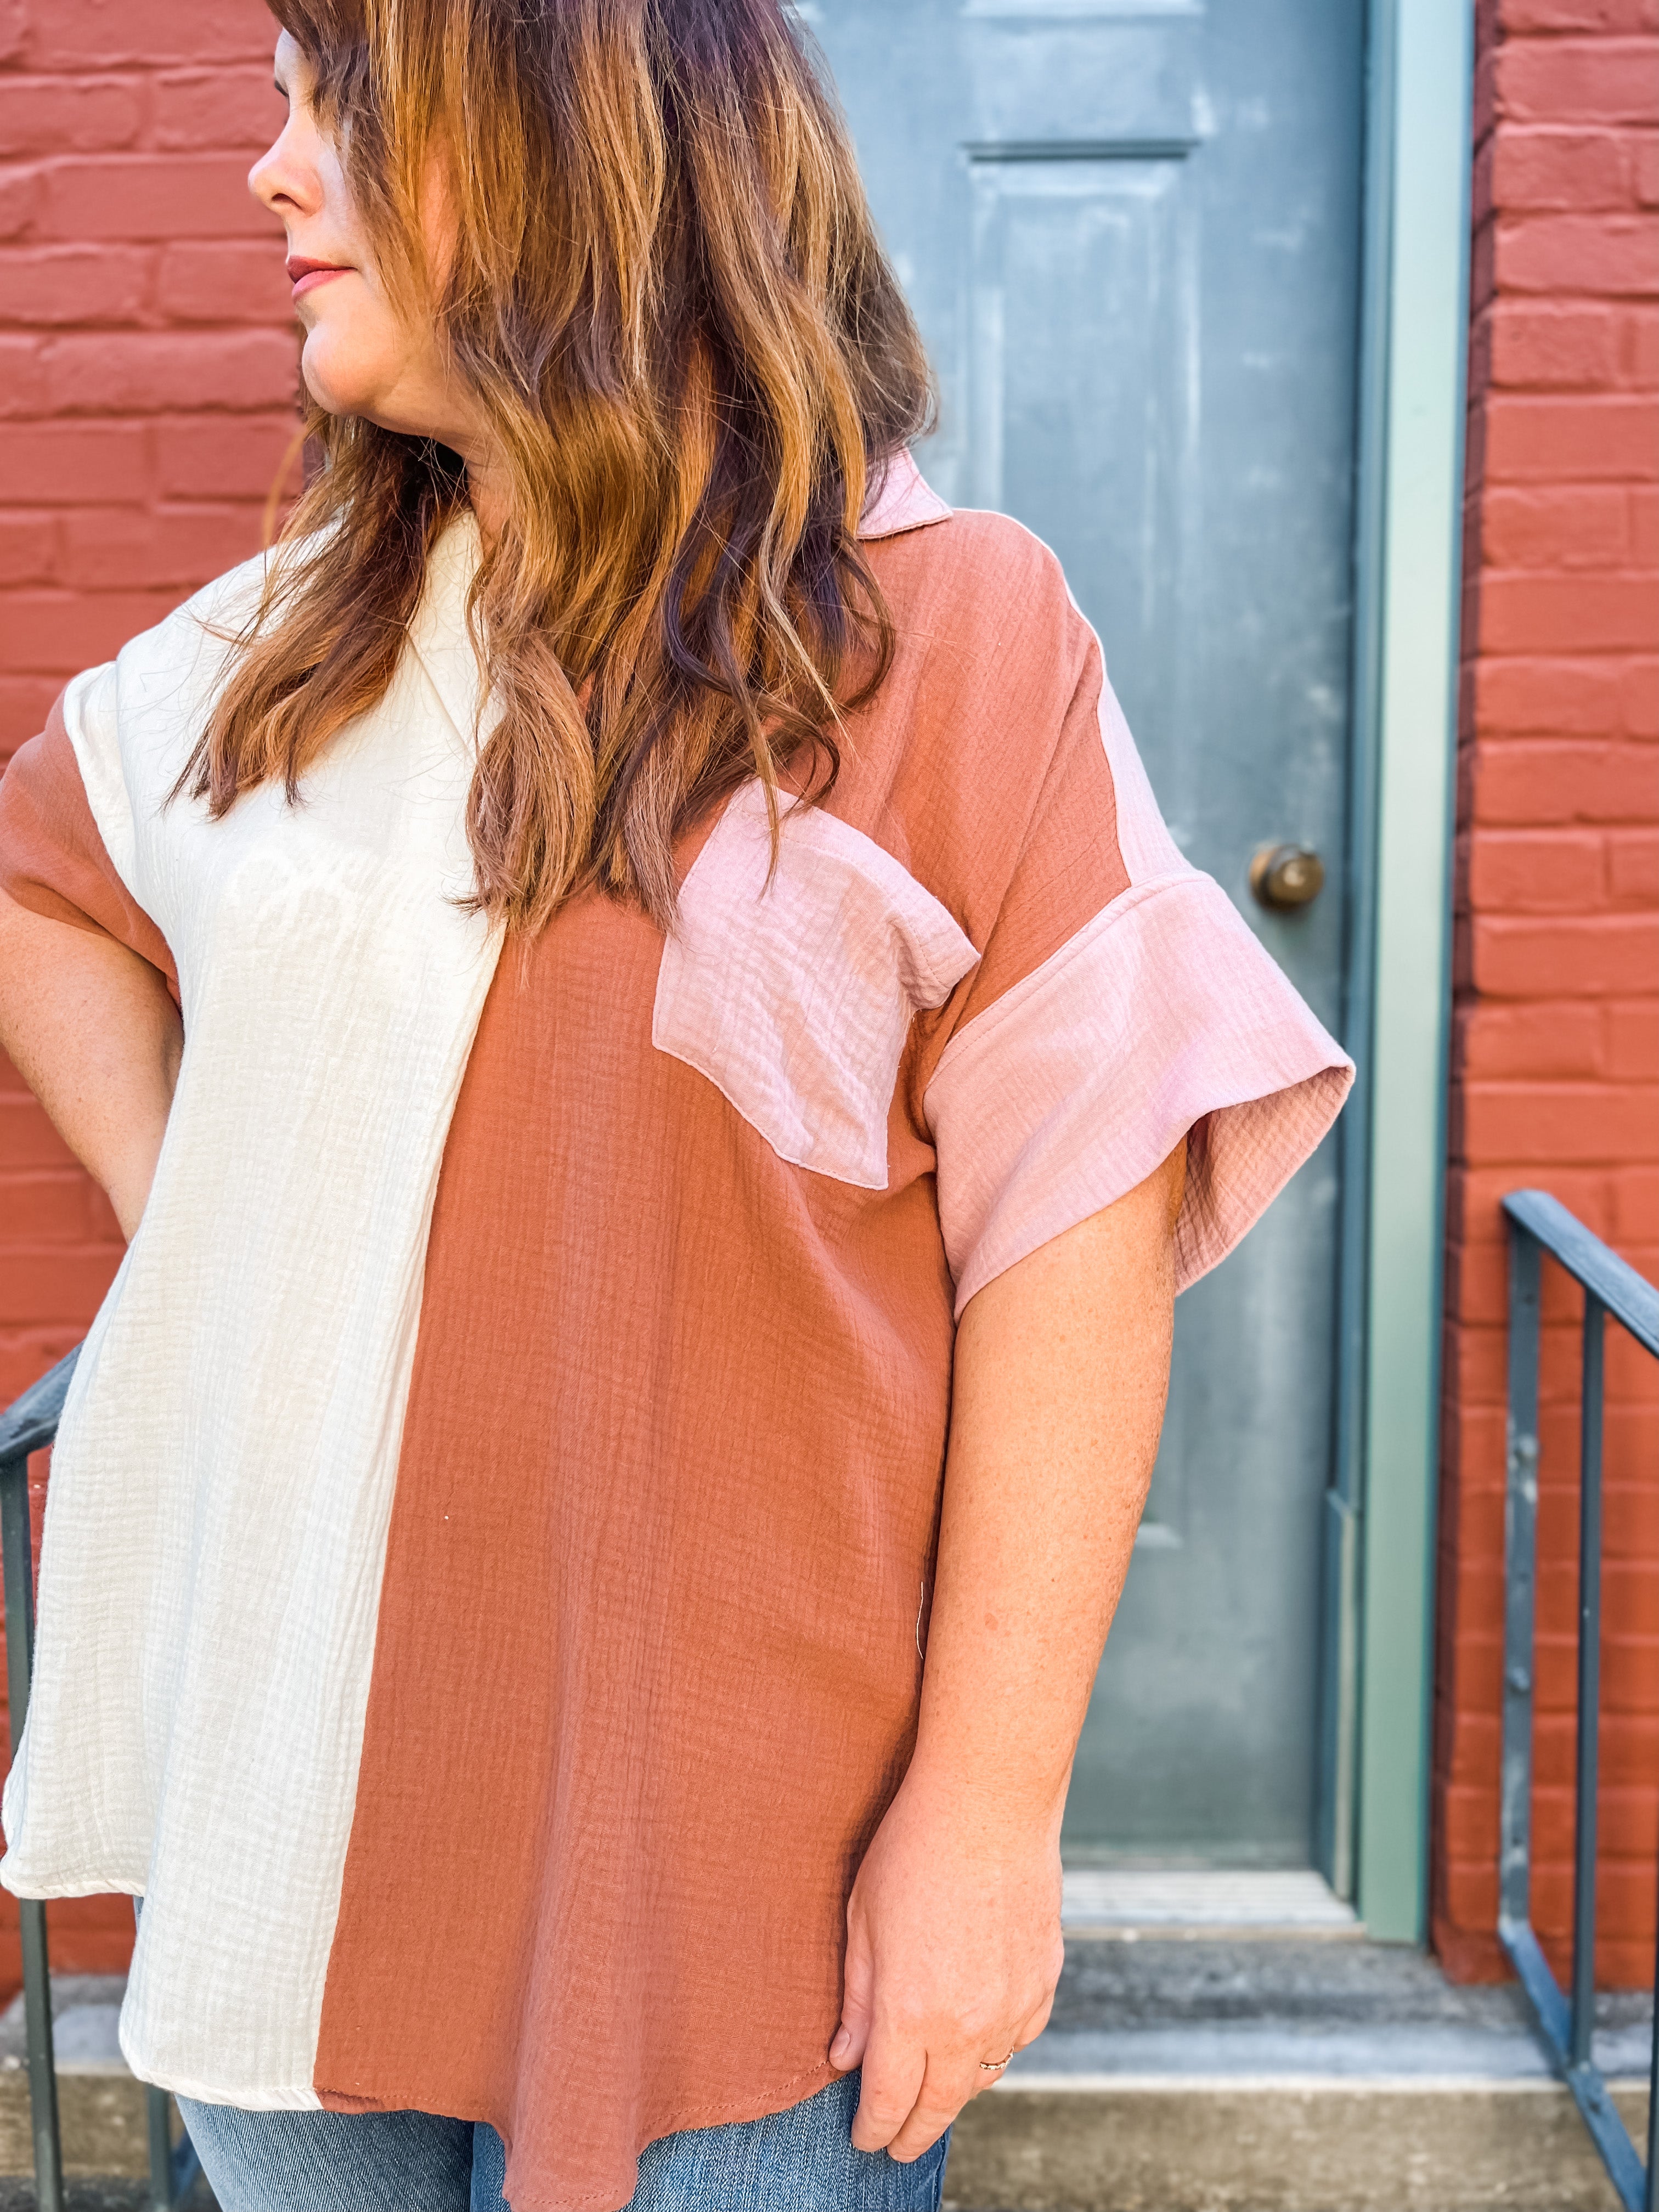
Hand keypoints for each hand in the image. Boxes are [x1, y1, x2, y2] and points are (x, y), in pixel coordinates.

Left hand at [827, 1771, 1063, 2160]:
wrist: (990, 1802)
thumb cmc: (914, 1848)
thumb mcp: (862, 1920)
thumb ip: (858, 1999)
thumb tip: (845, 2058)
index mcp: (910, 2013)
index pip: (889, 2100)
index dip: (873, 2129)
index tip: (865, 2140)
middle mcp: (966, 2024)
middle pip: (939, 2107)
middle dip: (914, 2134)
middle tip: (898, 2146)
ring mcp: (1013, 2006)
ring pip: (984, 2076)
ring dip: (956, 2090)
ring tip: (935, 2091)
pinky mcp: (1044, 1982)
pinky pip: (1019, 2038)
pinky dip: (997, 2048)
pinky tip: (980, 2036)